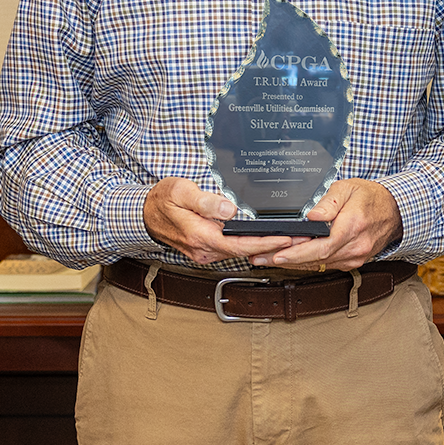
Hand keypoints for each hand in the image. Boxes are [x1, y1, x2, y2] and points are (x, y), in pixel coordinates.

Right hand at [143, 179, 297, 265]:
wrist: (144, 214)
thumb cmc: (161, 200)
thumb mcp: (180, 191)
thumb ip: (204, 201)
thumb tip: (228, 209)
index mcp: (200, 236)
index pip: (239, 244)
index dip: (265, 243)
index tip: (286, 238)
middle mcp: (204, 249)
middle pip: (244, 252)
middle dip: (272, 247)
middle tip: (300, 240)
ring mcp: (205, 252)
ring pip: (239, 253)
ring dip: (264, 247)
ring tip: (289, 238)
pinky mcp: (206, 249)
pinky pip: (232, 250)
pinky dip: (250, 246)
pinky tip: (265, 239)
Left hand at [253, 179, 400, 271]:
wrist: (395, 211)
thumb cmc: (370, 197)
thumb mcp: (348, 188)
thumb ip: (328, 202)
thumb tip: (311, 216)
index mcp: (352, 226)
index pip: (321, 245)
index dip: (297, 252)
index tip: (277, 253)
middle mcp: (355, 246)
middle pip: (316, 259)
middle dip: (285, 260)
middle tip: (260, 258)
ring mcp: (355, 257)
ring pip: (319, 265)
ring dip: (293, 263)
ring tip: (267, 259)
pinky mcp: (353, 261)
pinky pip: (326, 265)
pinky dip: (307, 263)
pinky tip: (290, 260)